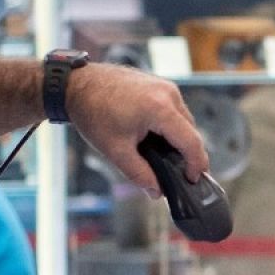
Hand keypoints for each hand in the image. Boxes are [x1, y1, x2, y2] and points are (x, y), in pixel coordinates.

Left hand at [67, 63, 209, 194]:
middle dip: (186, 153)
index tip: (193, 180)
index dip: (196, 164)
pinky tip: (156, 137)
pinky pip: (174, 109)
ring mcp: (165, 86)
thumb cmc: (93, 112)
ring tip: (163, 156)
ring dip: (178, 138)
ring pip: (184, 119)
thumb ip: (139, 174)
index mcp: (161, 109)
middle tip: (177, 174)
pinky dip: (170, 125)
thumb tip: (157, 191)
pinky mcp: (159, 84)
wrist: (78, 83)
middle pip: (190, 131)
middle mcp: (168, 94)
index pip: (191, 142)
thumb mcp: (115, 150)